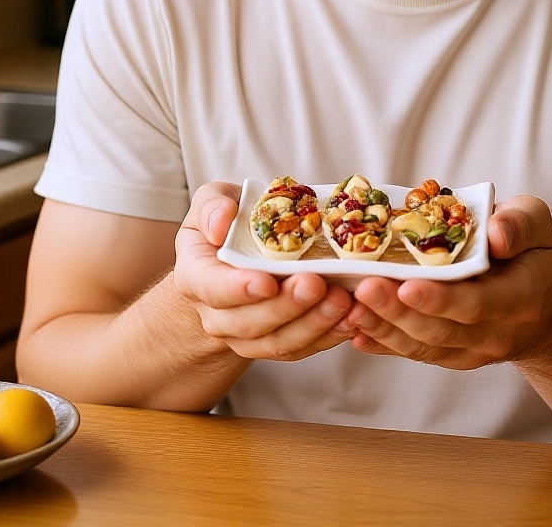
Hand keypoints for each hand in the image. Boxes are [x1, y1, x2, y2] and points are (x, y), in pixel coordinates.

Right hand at [173, 181, 354, 360]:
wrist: (234, 259)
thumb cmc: (227, 223)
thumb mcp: (213, 202)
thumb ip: (214, 207)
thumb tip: (221, 224)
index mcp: (197, 276)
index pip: (213, 288)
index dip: (239, 289)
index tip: (268, 281)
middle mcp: (217, 315)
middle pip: (250, 322)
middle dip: (287, 306)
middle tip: (316, 284)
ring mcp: (246, 336)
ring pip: (279, 342)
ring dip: (313, 324)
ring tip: (343, 301)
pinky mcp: (277, 344)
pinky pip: (303, 348)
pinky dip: (330, 335)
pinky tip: (354, 316)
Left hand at [344, 196, 551, 369]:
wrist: (543, 306)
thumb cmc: (532, 252)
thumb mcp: (536, 224)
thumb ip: (520, 224)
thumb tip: (496, 234)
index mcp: (521, 297)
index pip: (478, 303)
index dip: (441, 299)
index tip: (406, 286)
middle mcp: (497, 332)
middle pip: (441, 329)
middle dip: (398, 312)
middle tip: (363, 288)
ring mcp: (472, 351)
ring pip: (423, 345)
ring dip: (384, 328)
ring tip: (350, 307)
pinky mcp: (452, 356)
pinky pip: (415, 352)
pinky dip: (383, 343)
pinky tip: (354, 329)